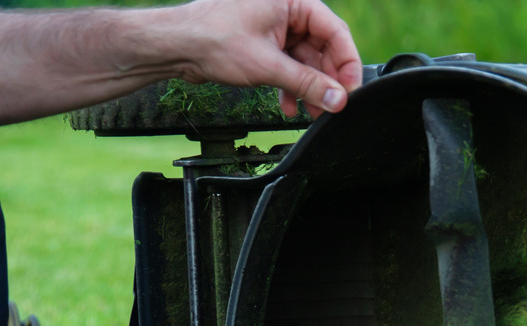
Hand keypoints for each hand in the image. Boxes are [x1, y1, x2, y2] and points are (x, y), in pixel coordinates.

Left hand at [171, 0, 363, 116]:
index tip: (350, 90)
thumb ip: (307, 83)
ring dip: (308, 88)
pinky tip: (289, 106)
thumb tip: (337, 99)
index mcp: (293, 0)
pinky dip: (290, 86)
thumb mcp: (268, 65)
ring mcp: (275, 27)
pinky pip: (288, 65)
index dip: (347, 64)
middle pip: (322, 48)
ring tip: (312, 112)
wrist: (177, 46)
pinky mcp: (264, 43)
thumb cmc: (213, 39)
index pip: (335, 32)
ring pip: (305, 60)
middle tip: (332, 106)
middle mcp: (286, 10)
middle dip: (326, 80)